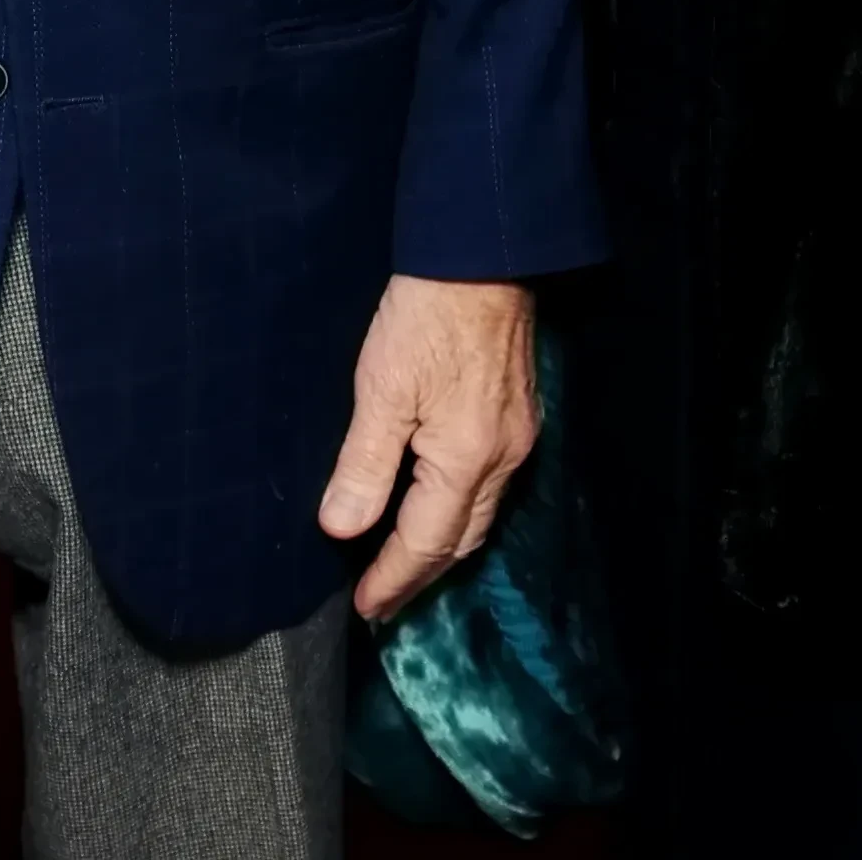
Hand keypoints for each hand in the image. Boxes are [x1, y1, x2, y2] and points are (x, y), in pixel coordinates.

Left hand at [315, 276, 536, 621]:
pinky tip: (436, 504)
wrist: (480, 253)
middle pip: (462, 538)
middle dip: (421, 572)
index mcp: (467, 460)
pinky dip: (459, 508)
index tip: (365, 608)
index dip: (393, 578)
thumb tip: (342, 529)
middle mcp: (503, 458)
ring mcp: (518, 436)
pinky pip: (490, 484)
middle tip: (382, 596)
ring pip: (480, 513)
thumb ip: (365, 466)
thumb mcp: (382, 389)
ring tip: (404, 561)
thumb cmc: (425, 314)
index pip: (426, 542)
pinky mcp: (518, 413)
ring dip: (442, 543)